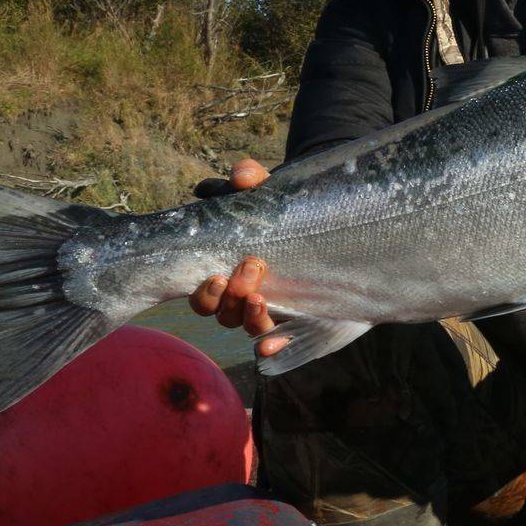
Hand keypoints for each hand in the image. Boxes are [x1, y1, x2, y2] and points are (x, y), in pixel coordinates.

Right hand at [186, 158, 289, 356]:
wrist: (322, 220)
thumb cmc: (281, 209)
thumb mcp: (267, 193)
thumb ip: (252, 180)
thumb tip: (240, 177)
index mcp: (226, 275)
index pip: (204, 298)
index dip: (206, 294)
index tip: (218, 274)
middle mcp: (244, 298)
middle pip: (223, 315)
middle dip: (229, 298)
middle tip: (251, 267)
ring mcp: (273, 310)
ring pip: (250, 328)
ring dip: (250, 316)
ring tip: (260, 296)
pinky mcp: (301, 318)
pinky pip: (284, 341)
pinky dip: (275, 347)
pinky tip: (272, 347)